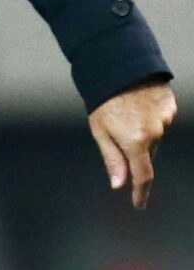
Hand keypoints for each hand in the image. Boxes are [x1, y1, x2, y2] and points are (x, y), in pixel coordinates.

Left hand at [88, 80, 176, 208]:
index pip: (142, 176)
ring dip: (144, 132)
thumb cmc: (103, 98)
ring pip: (156, 136)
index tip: (138, 204)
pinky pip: (162, 120)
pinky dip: (151, 117)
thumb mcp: (99, 130)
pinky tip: (139, 104)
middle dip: (136, 151)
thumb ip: (112, 158)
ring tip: (127, 112)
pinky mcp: (170, 107)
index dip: (141, 192)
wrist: (118, 66)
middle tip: (120, 132)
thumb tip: (118, 184)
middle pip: (148, 154)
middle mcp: (155, 133)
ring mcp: (166, 119)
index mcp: (135, 141)